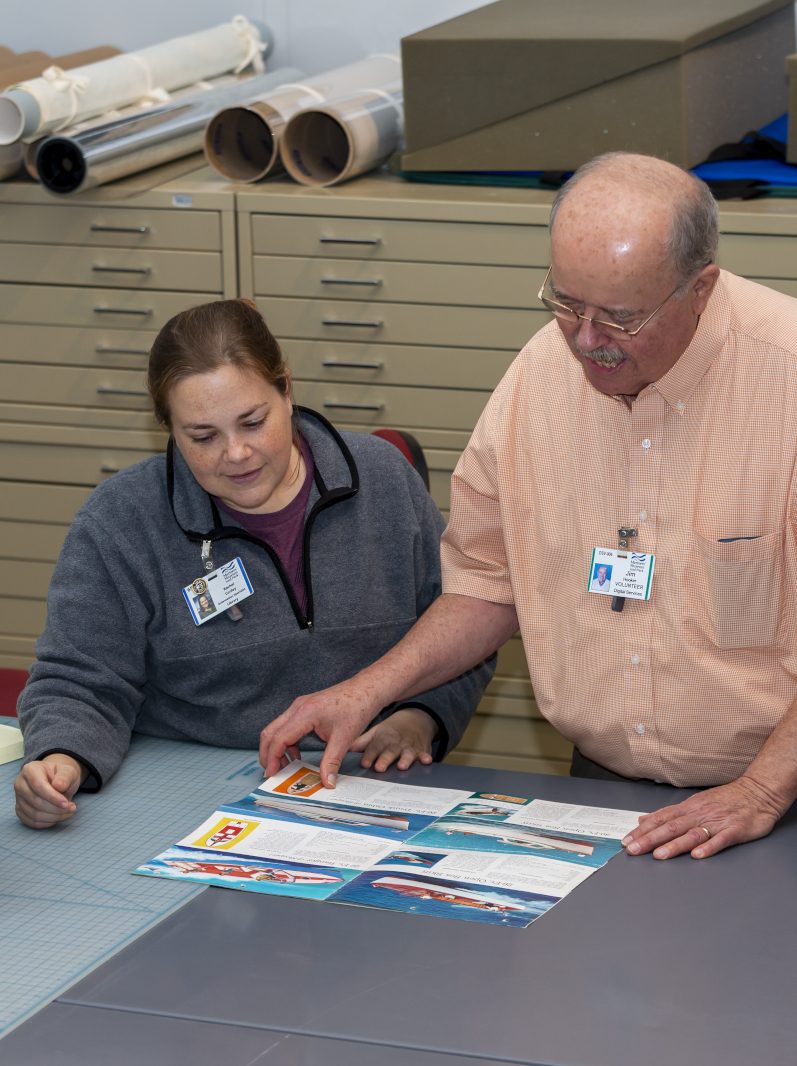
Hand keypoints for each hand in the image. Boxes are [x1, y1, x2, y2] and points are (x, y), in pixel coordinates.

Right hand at [14, 753, 84, 828]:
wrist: (57, 781)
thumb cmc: (61, 776)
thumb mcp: (68, 771)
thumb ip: (65, 777)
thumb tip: (59, 786)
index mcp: (30, 770)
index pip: (38, 786)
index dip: (53, 797)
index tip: (66, 803)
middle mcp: (20, 784)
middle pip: (36, 802)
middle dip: (56, 808)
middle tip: (71, 808)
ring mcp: (19, 799)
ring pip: (34, 814)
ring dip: (54, 817)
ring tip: (68, 811)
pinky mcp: (21, 811)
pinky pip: (32, 822)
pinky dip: (48, 822)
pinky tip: (59, 816)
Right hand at [260, 679, 381, 787]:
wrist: (366, 688)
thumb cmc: (357, 708)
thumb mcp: (344, 739)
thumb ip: (331, 762)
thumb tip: (327, 783)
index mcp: (304, 713)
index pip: (279, 738)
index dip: (272, 758)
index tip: (272, 775)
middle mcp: (297, 707)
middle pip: (270, 732)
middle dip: (267, 754)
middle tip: (272, 773)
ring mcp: (299, 705)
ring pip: (277, 728)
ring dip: (277, 748)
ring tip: (285, 766)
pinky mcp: (304, 707)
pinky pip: (287, 725)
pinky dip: (286, 741)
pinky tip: (297, 754)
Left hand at [351, 708, 436, 772]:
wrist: (415, 720)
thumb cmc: (390, 731)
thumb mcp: (375, 733)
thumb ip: (360, 744)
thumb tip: (339, 751)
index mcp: (382, 738)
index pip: (374, 747)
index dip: (369, 755)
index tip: (365, 763)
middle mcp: (396, 743)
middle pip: (390, 751)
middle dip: (385, 759)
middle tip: (379, 768)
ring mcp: (409, 747)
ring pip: (407, 754)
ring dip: (405, 760)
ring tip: (401, 766)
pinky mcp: (422, 750)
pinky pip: (425, 754)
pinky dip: (426, 758)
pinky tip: (426, 761)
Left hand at [622, 775, 784, 859]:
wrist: (758, 792)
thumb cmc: (726, 799)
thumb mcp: (694, 802)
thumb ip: (669, 814)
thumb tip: (643, 820)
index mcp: (688, 808)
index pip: (660, 819)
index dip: (643, 831)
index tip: (627, 840)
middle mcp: (699, 814)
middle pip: (671, 827)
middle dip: (650, 839)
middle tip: (633, 849)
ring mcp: (717, 822)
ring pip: (692, 834)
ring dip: (674, 845)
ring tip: (659, 855)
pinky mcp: (735, 830)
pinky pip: (720, 840)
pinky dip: (708, 847)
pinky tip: (698, 855)